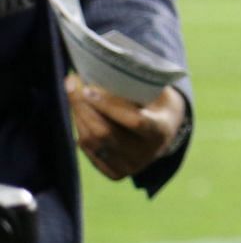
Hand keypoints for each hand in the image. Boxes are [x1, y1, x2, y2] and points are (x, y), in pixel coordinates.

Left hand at [66, 77, 186, 180]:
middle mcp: (147, 153)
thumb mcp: (157, 90)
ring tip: (74, 94)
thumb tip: (98, 70)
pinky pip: (89, 150)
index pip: (134, 121)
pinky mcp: (116, 173)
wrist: (166, 133)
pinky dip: (81, 129)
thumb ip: (134, 84)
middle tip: (71, 83)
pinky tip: (81, 113)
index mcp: (162, 131)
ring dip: (78, 116)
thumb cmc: (158, 103)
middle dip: (83, 107)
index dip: (109, 105)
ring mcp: (131, 166)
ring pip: (93, 141)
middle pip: (105, 133)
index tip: (88, 87)